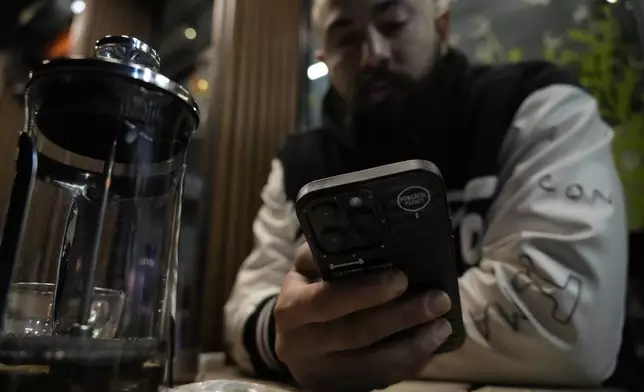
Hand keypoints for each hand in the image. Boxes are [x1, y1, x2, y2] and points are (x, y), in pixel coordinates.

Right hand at [274, 243, 452, 391]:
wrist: (292, 340)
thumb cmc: (306, 292)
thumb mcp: (304, 269)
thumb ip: (326, 254)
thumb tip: (363, 234)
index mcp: (292, 308)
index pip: (327, 300)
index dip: (365, 291)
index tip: (401, 278)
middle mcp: (301, 345)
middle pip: (356, 334)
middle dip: (402, 317)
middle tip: (438, 300)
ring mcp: (320, 373)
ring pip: (372, 364)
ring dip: (413, 346)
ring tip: (442, 326)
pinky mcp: (338, 388)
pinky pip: (379, 379)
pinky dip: (408, 364)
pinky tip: (429, 347)